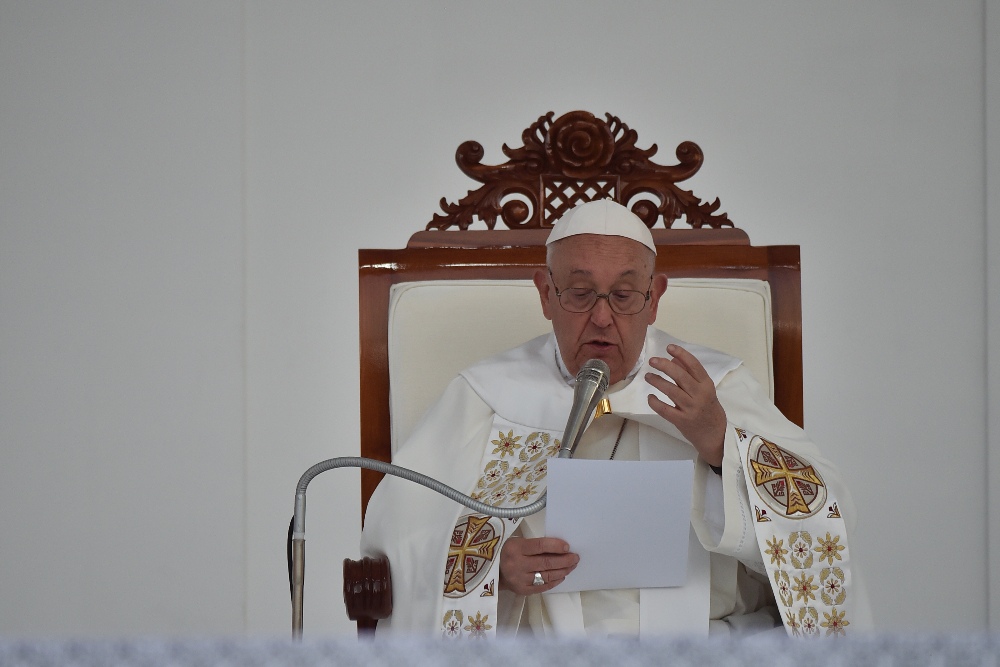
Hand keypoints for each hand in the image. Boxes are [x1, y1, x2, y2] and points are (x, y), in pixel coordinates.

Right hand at [499, 536, 578, 594]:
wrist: (492, 572)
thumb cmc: (507, 553)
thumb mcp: (517, 543)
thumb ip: (535, 545)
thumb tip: (559, 548)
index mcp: (515, 548)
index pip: (540, 546)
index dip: (556, 546)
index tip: (568, 547)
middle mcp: (517, 564)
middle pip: (546, 562)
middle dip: (564, 560)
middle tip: (575, 557)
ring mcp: (519, 579)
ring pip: (547, 575)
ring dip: (563, 571)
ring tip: (572, 566)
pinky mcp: (522, 590)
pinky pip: (543, 586)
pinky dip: (554, 581)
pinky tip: (562, 576)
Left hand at [645, 343, 726, 466]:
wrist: (715, 435)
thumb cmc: (709, 409)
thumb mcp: (704, 390)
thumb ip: (690, 375)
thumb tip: (673, 359)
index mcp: (707, 385)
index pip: (694, 365)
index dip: (681, 354)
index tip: (669, 347)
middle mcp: (700, 395)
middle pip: (680, 376)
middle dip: (665, 366)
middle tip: (653, 360)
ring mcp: (691, 408)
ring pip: (671, 391)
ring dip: (657, 381)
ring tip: (648, 376)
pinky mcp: (682, 421)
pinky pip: (665, 410)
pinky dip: (655, 402)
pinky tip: (650, 397)